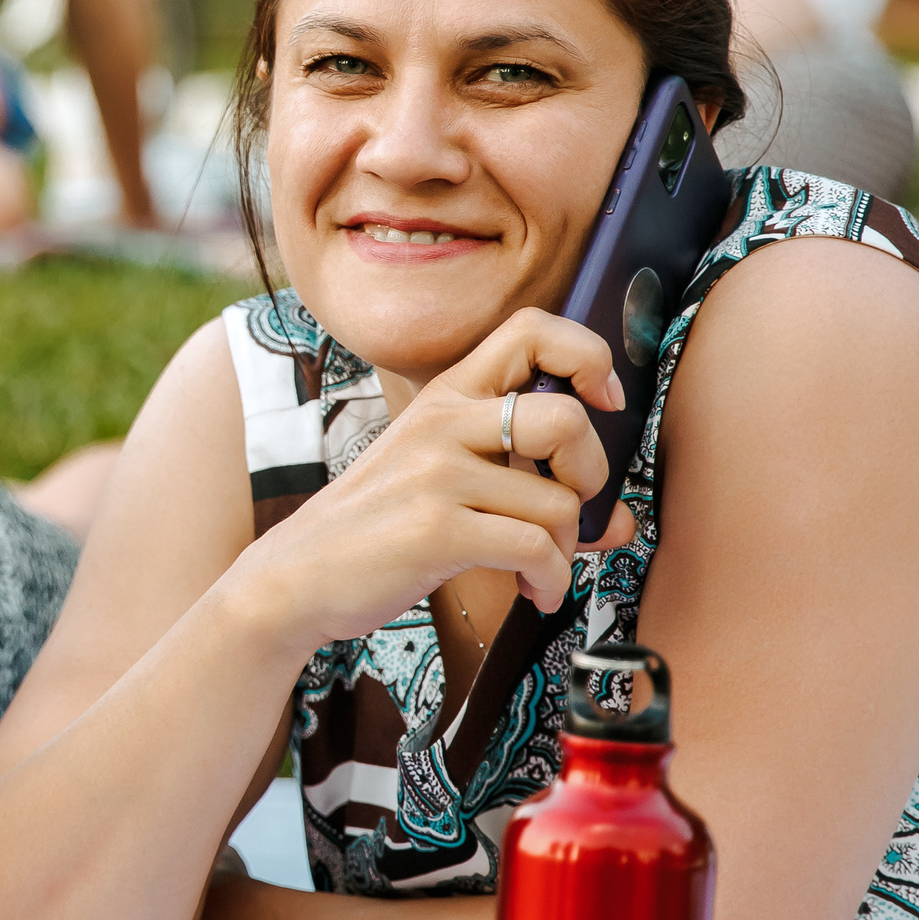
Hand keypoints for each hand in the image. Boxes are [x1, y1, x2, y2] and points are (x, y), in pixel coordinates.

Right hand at [221, 308, 637, 655]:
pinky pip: (534, 549)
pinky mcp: (436, 529)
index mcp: (445, 396)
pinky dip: (550, 579)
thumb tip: (622, 520)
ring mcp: (437, 474)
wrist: (296, 575)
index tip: (600, 400)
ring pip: (558, 500)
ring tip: (543, 568)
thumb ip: (528, 487)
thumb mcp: (442, 481)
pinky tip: (533, 590)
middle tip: (571, 507)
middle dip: (591, 474)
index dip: (586, 355)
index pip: (531, 330)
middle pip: (564, 418)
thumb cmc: (375, 527)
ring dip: (567, 548)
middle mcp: (442, 422)